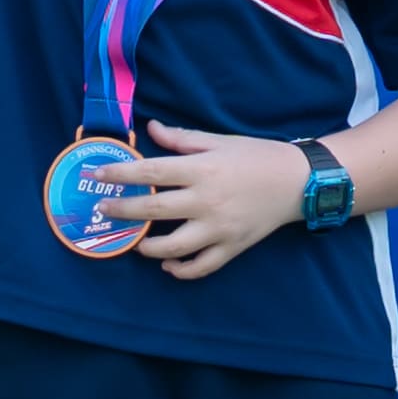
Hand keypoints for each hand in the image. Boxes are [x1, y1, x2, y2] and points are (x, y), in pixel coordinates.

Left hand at [102, 126, 311, 278]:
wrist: (300, 181)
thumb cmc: (258, 156)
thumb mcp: (221, 141)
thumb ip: (182, 139)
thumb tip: (150, 129)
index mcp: (204, 170)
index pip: (152, 172)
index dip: (121, 174)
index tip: (98, 175)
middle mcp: (208, 200)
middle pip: (154, 210)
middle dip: (122, 210)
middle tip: (103, 210)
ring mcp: (220, 228)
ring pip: (173, 246)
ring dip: (147, 246)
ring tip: (135, 241)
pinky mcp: (233, 247)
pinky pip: (201, 267)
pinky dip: (180, 269)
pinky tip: (167, 264)